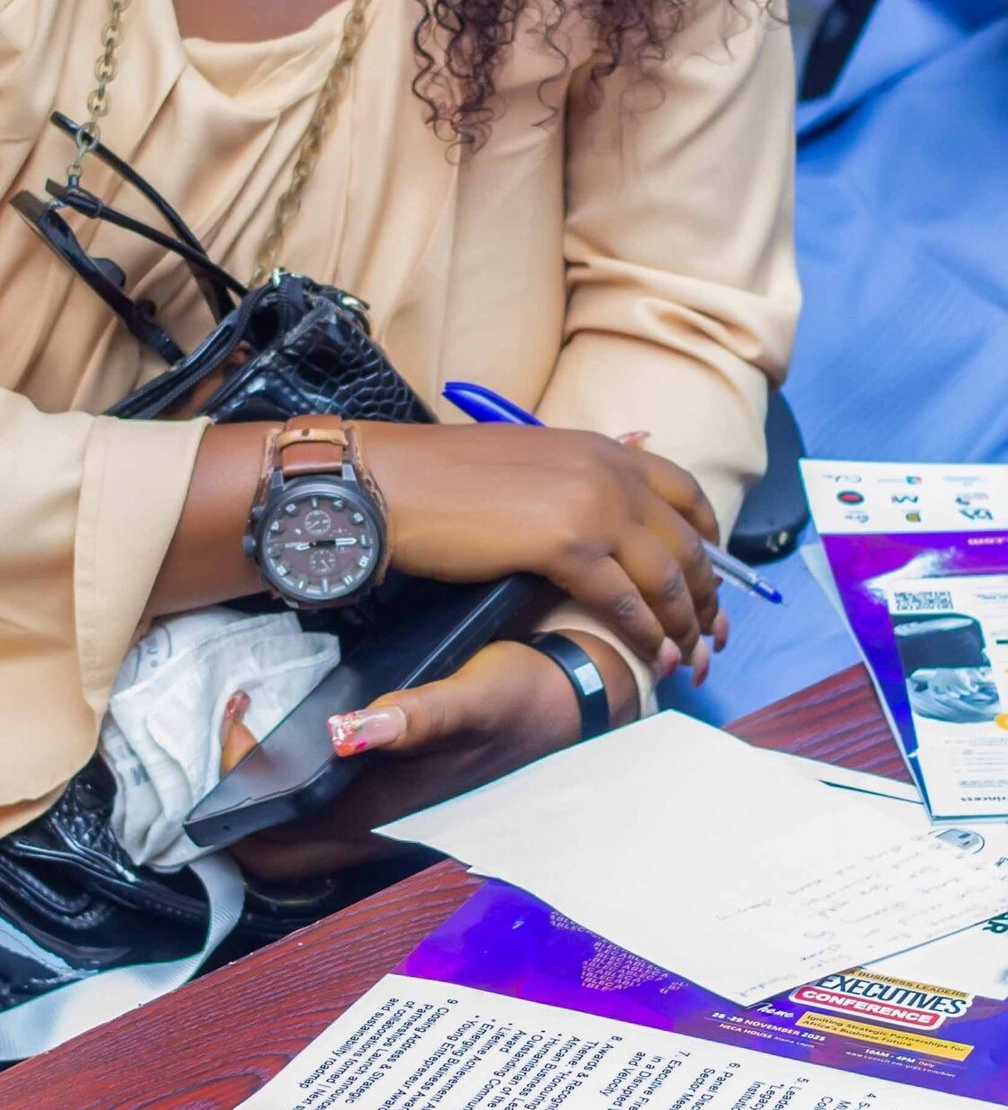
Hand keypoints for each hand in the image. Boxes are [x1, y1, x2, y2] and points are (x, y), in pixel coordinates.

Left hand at [224, 632, 654, 881]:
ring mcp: (384, 818)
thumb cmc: (518, 694)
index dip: (240, 781)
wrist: (569, 702)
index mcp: (383, 809)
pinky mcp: (393, 799)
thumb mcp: (473, 695)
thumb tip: (348, 731)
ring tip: (256, 721)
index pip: (277, 833)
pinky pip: (320, 813)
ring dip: (260, 792)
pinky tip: (295, 729)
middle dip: (235, 800)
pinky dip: (290, 783)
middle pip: (273, 850)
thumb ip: (418, 715)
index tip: (241, 712)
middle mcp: (376, 826)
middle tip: (239, 724)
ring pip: (294, 836)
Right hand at [361, 420, 720, 673]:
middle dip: (706, 597)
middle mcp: (609, 472)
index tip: (713, 578)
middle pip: (685, 543)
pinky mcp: (565, 545)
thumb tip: (617, 486)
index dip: (710, 541)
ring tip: (686, 660)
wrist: (396, 482)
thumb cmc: (447, 476)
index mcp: (602, 449)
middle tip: (710, 637)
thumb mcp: (532, 460)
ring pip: (664, 577)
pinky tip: (652, 659)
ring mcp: (592, 506)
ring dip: (683, 625)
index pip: (686, 494)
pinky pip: (625, 601)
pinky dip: (646, 635)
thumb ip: (580, 475)